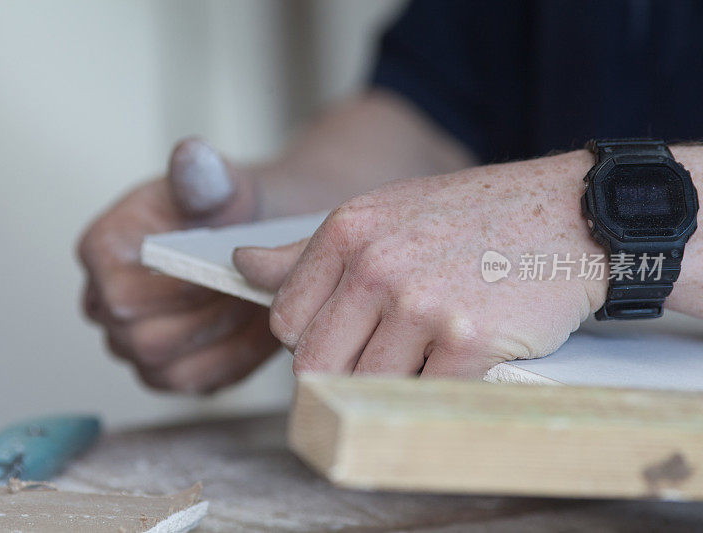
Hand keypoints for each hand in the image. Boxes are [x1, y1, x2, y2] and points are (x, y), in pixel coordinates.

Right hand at [77, 138, 278, 392]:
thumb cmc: (227, 208)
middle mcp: (103, 304)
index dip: (181, 293)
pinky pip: (198, 384)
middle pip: (145, 343)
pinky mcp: (168, 371)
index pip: (123, 297)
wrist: (251, 236)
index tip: (231, 275)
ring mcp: (132, 344)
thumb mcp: (220, 184)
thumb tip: (191, 155)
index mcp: (102, 250)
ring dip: (225, 344)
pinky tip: (263, 333)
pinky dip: (236, 362)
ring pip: (170, 372)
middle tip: (256, 296)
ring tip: (262, 311)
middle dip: (210, 322)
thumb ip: (203, 174)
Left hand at [234, 151, 607, 377]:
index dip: (309, 341)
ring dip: (390, 384)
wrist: (571, 213)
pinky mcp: (469, 342)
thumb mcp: (381, 214)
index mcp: (347, 232)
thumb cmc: (473, 217)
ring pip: (365, 387)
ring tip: (425, 354)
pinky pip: (423, 397)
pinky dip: (434, 393)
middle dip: (338, 374)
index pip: (285, 322)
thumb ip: (306, 252)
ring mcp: (423, 306)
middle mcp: (377, 267)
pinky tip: (456, 364)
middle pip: (314, 365)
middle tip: (379, 358)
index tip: (342, 338)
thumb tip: (241, 266)